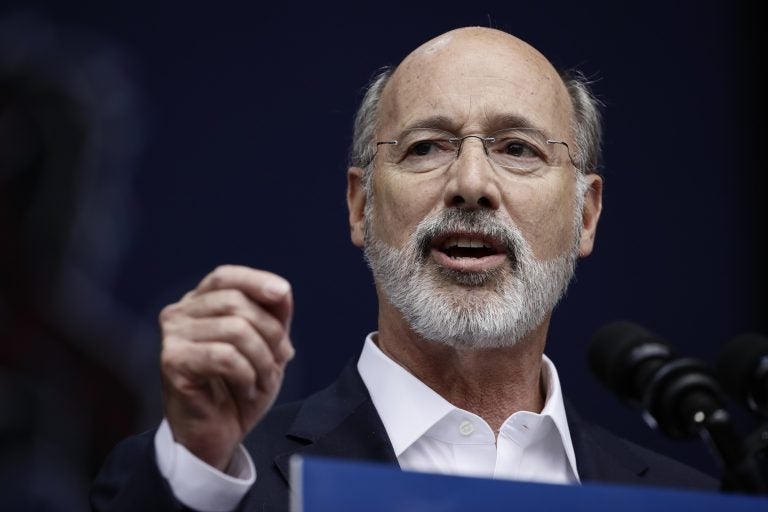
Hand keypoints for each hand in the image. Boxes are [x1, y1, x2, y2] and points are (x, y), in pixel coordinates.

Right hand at [159, 265, 293, 470]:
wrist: (217, 435)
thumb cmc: (239, 388)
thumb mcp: (266, 345)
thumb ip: (273, 314)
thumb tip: (281, 291)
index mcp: (200, 303)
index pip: (225, 276)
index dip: (255, 280)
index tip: (283, 293)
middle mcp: (180, 314)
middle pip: (236, 302)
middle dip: (271, 332)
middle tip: (281, 359)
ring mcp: (173, 336)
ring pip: (235, 330)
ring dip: (262, 360)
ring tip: (263, 380)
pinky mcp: (172, 361)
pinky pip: (225, 357)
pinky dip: (247, 375)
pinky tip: (246, 389)